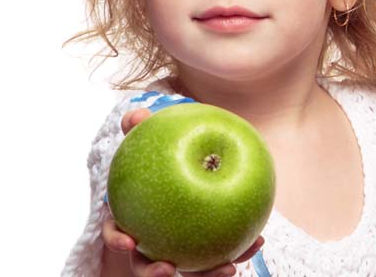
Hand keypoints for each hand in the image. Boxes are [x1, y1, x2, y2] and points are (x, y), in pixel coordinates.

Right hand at [103, 108, 265, 276]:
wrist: (182, 175)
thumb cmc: (159, 161)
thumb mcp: (148, 144)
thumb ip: (139, 131)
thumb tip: (136, 114)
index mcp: (131, 220)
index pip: (118, 235)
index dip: (118, 240)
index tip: (128, 240)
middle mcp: (151, 244)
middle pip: (148, 267)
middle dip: (155, 273)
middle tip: (170, 268)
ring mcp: (180, 252)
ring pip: (190, 273)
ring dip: (208, 276)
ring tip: (229, 269)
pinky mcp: (207, 254)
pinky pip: (221, 257)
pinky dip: (240, 252)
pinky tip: (258, 241)